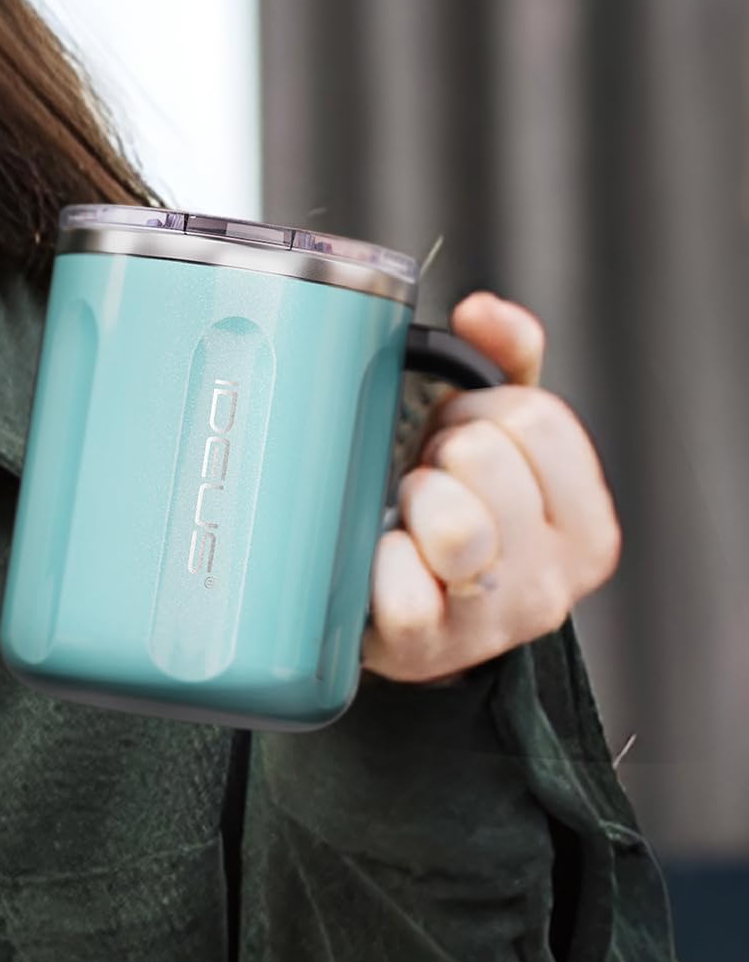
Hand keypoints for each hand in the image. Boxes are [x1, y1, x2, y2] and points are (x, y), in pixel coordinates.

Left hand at [360, 292, 621, 684]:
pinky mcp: (422, 650)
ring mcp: (490, 622)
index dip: (479, 410)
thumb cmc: (452, 516)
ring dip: (413, 500)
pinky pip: (402, 590)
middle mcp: (552, 581)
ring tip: (403, 516)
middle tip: (425, 478)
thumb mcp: (495, 441)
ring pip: (455, 523)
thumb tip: (485, 310)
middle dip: (440, 451)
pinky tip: (376, 561)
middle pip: (488, 457)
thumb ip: (506, 364)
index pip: (537, 419)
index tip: (458, 436)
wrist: (404, 624)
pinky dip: (378, 564)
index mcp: (585, 528)